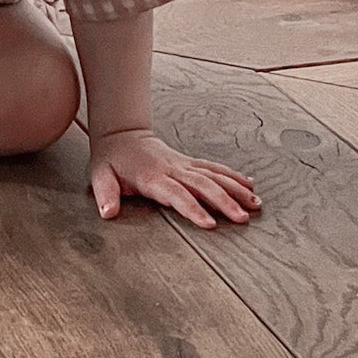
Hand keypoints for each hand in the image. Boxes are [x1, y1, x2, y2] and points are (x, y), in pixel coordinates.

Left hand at [87, 127, 260, 229]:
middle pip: (203, 185)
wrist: (121, 133)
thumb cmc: (111, 159)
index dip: (193, 209)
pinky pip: (214, 168)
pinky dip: (233, 176)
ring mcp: (184, 164)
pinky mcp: (190, 162)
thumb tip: (107, 213)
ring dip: (236, 189)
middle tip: (243, 219)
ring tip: (256, 205)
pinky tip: (250, 185)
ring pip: (215, 175)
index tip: (210, 224)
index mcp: (153, 177)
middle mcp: (173, 169)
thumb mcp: (101, 176)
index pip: (176, 195)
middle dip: (224, 202)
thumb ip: (106, 195)